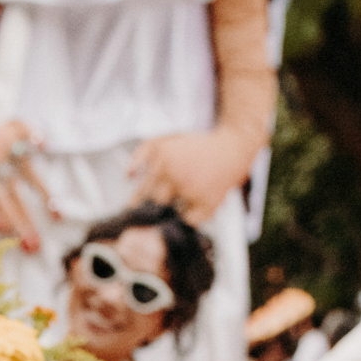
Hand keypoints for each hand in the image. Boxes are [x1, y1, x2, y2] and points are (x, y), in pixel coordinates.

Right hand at [0, 119, 50, 251]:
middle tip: (37, 244)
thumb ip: (29, 131)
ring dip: (14, 222)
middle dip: (26, 221)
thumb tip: (45, 144)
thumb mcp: (10, 126)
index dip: (45, 196)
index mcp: (10, 147)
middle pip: (15, 195)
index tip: (57, 217)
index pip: (31, 176)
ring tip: (24, 242)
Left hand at [127, 129, 247, 223]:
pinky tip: (200, 198)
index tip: (135, 208)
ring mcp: (192, 191)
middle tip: (179, 185)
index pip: (143, 191)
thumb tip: (128, 176)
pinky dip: (193, 214)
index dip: (139, 201)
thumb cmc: (196, 147)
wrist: (232, 148)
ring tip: (192, 188)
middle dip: (164, 196)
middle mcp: (176, 175)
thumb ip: (143, 153)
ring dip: (179, 205)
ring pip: (173, 211)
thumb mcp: (168, 140)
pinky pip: (190, 220)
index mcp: (164, 159)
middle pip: (157, 202)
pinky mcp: (207, 203)